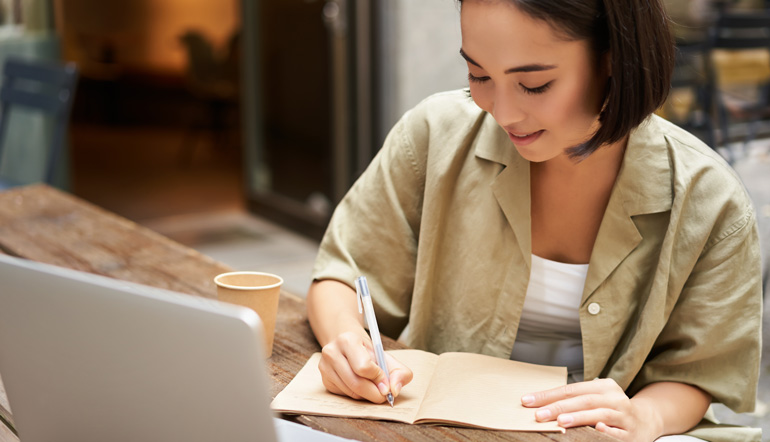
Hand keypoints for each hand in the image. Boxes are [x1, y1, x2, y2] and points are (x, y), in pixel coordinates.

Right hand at [317, 331, 412, 403]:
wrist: (346, 343)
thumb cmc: (367, 351)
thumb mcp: (386, 355)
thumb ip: (399, 371)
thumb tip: (394, 390)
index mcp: (348, 340)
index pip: (364, 367)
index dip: (379, 378)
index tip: (386, 383)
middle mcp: (332, 352)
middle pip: (356, 383)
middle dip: (374, 393)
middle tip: (384, 395)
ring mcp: (325, 367)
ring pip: (351, 391)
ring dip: (366, 395)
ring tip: (373, 387)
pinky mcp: (324, 380)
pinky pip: (344, 395)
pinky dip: (357, 395)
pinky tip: (361, 385)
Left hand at [522, 378, 661, 441]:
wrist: (648, 420)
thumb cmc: (613, 409)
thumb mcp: (596, 399)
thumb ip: (574, 400)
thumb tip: (541, 406)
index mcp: (604, 387)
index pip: (571, 389)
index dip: (548, 395)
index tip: (527, 402)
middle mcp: (615, 399)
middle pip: (583, 400)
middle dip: (559, 407)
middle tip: (539, 415)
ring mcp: (624, 416)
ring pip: (600, 414)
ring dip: (579, 417)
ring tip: (561, 422)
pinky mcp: (631, 434)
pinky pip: (618, 433)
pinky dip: (607, 431)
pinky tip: (597, 430)